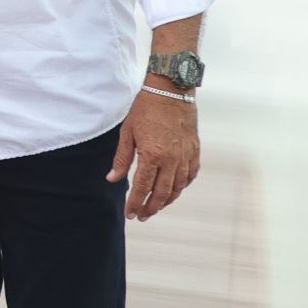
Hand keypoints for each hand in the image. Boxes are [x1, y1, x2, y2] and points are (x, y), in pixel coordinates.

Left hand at [106, 88, 199, 220]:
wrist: (171, 91)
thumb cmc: (145, 110)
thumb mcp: (127, 134)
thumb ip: (121, 159)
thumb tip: (112, 179)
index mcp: (152, 155)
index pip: (142, 188)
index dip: (135, 204)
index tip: (130, 214)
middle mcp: (171, 160)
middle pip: (162, 193)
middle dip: (151, 208)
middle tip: (142, 216)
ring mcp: (186, 156)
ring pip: (178, 187)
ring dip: (167, 200)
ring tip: (156, 207)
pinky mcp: (195, 151)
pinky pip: (190, 175)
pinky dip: (182, 186)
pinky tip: (174, 190)